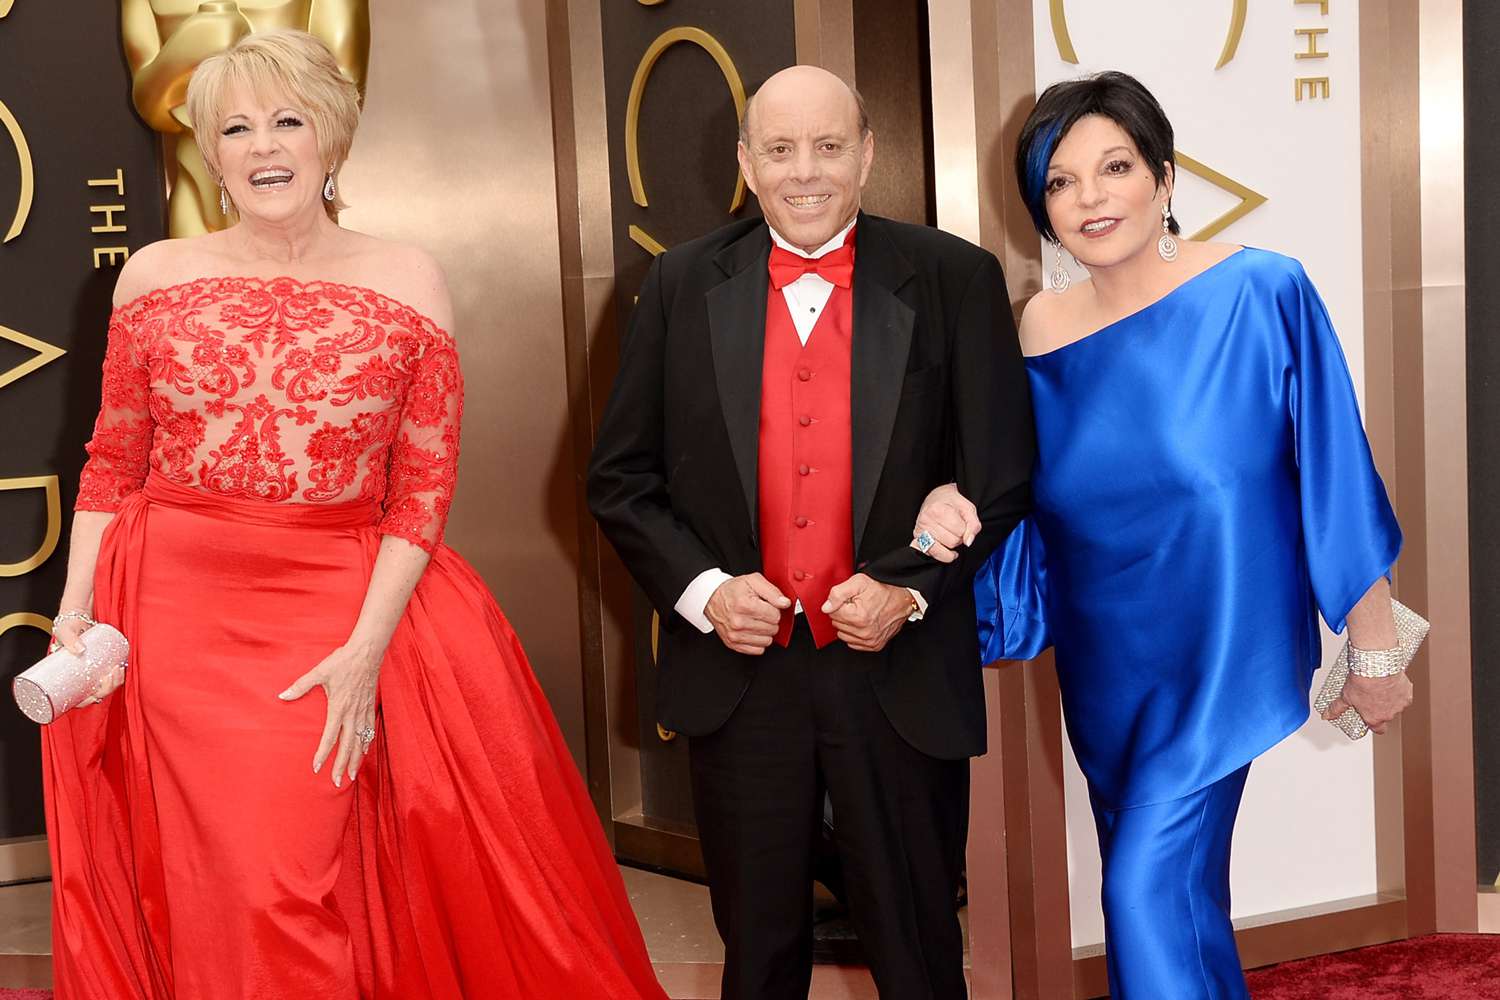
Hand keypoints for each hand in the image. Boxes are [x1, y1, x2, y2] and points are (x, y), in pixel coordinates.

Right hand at [53, 613, 124, 707]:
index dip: (86, 702)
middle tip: (110, 675)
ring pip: (105, 685)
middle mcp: (81, 676)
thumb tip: (80, 650)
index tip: (94, 694)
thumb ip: (69, 640)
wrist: (78, 615)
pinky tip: (121, 668)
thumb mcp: (64, 632)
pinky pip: (111, 674)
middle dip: (106, 689)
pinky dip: (117, 674)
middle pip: (95, 693)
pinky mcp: (102, 661)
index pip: (76, 699)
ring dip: (114, 682)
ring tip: (117, 670)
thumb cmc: (67, 626)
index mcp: (68, 677)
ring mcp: (93, 670)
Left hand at [279, 640, 381, 786]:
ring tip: (352, 775)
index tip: (317, 767)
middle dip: (342, 765)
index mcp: (338, 708)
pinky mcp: (370, 706)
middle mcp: (352, 714)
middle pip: (348, 746)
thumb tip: (282, 696)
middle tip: (337, 782)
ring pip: (361, 741)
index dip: (323, 754)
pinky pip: (369, 730)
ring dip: (357, 760)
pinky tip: (364, 752)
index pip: (330, 737)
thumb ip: (300, 686)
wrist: (367, 652)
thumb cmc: (342, 661)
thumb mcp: (319, 672)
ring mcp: (363, 711)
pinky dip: (367, 744)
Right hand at [705, 573, 790, 654]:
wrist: (712, 598)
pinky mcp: (733, 644)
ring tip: (757, 621)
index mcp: (745, 605)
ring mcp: (735, 635)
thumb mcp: (753, 581)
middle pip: (772, 629)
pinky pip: (758, 650)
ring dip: (765, 631)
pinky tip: (753, 631)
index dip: (774, 609)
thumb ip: (772, 592)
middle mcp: (738, 622)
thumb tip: (785, 603)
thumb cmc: (733, 590)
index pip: (775, 616)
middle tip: (761, 612)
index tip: (767, 606)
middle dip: (770, 620)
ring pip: (767, 641)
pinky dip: (758, 641)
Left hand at [822, 574, 910, 652]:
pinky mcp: (874, 645)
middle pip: (837, 624)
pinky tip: (862, 624)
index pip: (832, 612)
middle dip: (843, 613)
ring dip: (848, 624)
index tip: (850, 599)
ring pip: (843, 635)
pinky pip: (853, 643)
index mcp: (858, 616)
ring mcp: (870, 640)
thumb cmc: (882, 590)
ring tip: (860, 614)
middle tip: (856, 605)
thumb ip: (838, 593)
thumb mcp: (858, 583)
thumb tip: (826, 607)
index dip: (839, 603)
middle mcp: (864, 631)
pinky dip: (854, 634)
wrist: (902, 599)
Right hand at [912, 483, 980, 563]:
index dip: (965, 529)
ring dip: (950, 546)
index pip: (960, 530)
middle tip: (955, 529)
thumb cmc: (952, 503)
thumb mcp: (968, 508)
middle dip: (958, 538)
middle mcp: (926, 520)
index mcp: (938, 509)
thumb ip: (973, 525)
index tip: (961, 522)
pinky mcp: (917, 539)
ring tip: (949, 535)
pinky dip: (942, 555)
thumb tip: (968, 542)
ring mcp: (920, 530)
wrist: (935, 498)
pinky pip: (932, 554)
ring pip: (944, 550)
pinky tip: (945, 549)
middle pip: (952, 542)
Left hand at [1323, 671, 1413, 734]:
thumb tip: (1327, 715)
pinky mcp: (1407, 692)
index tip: (1369, 717)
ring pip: (1395, 704)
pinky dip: (1398, 688)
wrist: (1376, 666)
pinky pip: (1404, 693)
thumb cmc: (1363, 681)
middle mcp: (1389, 714)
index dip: (1373, 724)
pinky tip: (1388, 680)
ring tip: (1378, 686)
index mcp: (1374, 718)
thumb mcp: (1345, 696)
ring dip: (1389, 698)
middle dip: (1379, 707)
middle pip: (1386, 715)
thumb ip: (1337, 708)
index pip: (1378, 729)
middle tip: (1370, 695)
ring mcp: (1399, 704)